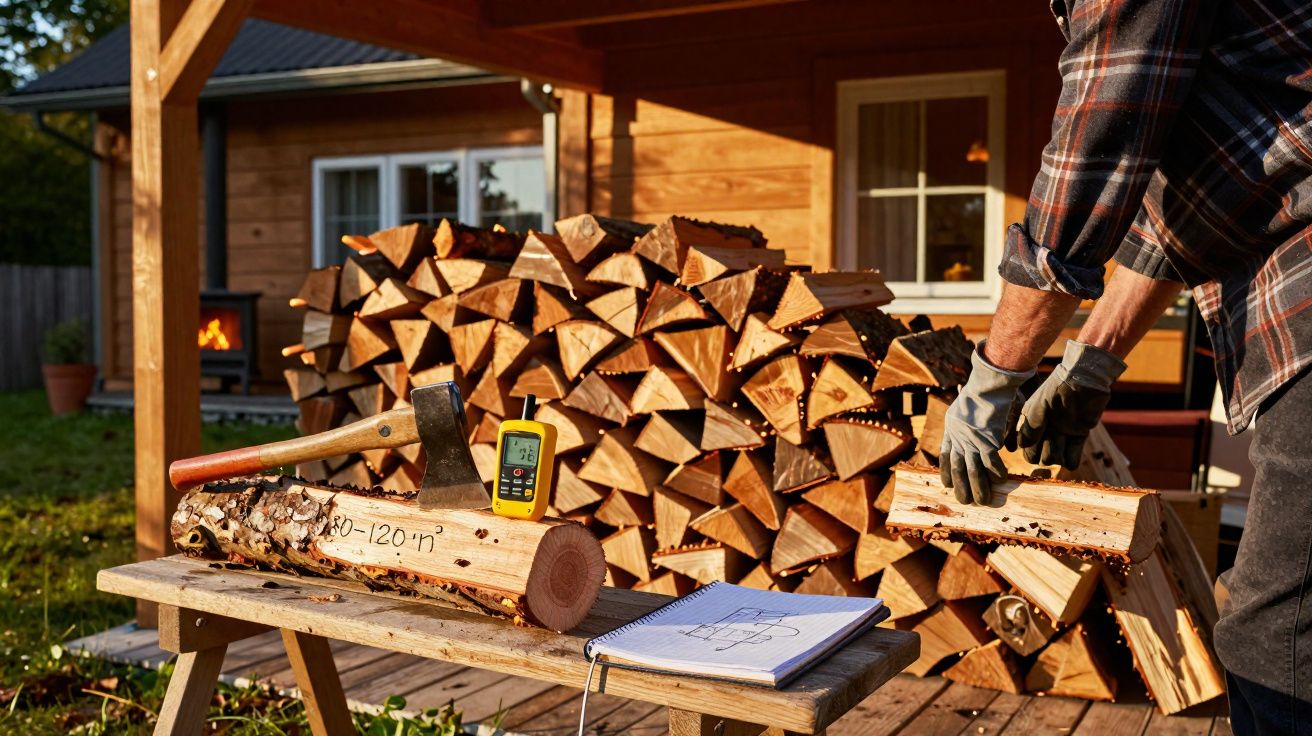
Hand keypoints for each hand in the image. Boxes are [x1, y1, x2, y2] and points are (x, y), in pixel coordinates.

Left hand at [940, 344, 1033, 504]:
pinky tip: (1001, 482)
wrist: (988, 382)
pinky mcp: (987, 440)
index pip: (945, 455)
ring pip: (972, 470)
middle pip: (957, 467)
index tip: (947, 484)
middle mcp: (958, 437)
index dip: (946, 472)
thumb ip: (981, 427)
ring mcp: (972, 439)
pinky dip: (996, 473)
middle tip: (965, 502)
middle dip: (961, 487)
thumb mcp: (973, 409)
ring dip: (978, 488)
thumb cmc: (986, 391)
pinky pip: (991, 462)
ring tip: (982, 502)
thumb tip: (1001, 444)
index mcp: (952, 429)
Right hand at [1016, 340, 1125, 468]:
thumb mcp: (1038, 407)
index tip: (1037, 440)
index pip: (1026, 449)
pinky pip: (1072, 458)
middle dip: (1044, 453)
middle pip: (1040, 458)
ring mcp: (1063, 433)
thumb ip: (1030, 428)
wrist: (1083, 380)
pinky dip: (1071, 459)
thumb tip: (1022, 447)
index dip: (1030, 450)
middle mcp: (1046, 431)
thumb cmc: (1057, 389)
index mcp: (1033, 423)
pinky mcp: (1079, 434)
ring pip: (1055, 460)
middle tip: (1052, 436)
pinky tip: (1072, 447)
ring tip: (1063, 437)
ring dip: (1058, 454)